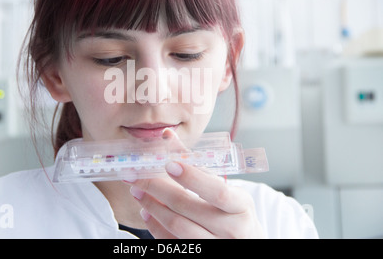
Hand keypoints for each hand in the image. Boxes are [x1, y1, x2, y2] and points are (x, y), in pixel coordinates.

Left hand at [124, 128, 265, 238]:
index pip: (218, 192)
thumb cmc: (232, 210)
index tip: (168, 164)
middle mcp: (233, 230)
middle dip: (158, 189)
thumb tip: (167, 135)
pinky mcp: (202, 257)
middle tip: (136, 177)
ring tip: (138, 192)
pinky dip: (155, 227)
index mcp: (242, 206)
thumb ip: (195, 162)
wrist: (246, 242)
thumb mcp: (223, 186)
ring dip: (152, 207)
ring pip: (178, 227)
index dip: (192, 178)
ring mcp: (217, 246)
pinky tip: (146, 213)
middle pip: (189, 208)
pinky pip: (173, 243)